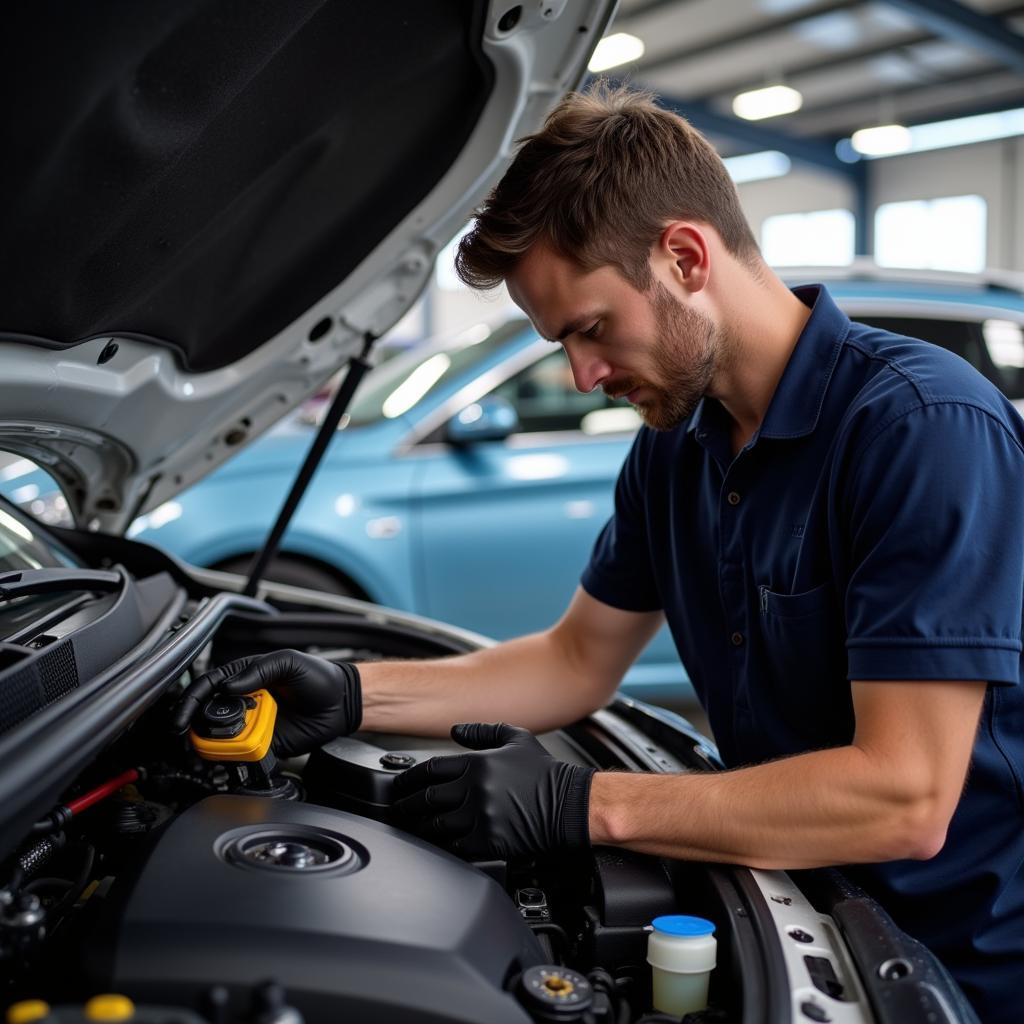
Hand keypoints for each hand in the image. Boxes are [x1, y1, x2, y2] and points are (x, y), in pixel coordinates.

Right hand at [171, 649, 361, 757]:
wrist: (341, 703)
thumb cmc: (318, 677)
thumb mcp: (289, 662)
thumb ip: (259, 670)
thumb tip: (230, 686)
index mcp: (245, 677)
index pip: (209, 687)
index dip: (191, 701)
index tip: (182, 717)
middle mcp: (244, 702)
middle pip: (208, 716)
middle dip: (194, 728)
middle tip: (185, 738)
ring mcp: (252, 724)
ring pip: (221, 738)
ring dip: (210, 747)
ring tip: (203, 754)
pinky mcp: (263, 744)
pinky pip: (242, 754)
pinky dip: (231, 760)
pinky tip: (226, 762)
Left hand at [392, 723, 594, 860]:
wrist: (570, 804)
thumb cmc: (546, 773)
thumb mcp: (516, 738)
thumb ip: (482, 731)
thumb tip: (456, 729)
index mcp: (477, 763)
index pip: (430, 769)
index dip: (409, 778)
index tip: (400, 785)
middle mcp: (474, 790)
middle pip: (426, 798)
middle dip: (406, 804)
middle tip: (397, 808)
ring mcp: (480, 818)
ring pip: (435, 824)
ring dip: (419, 826)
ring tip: (410, 827)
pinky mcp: (488, 843)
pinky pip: (454, 846)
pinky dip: (441, 845)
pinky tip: (435, 843)